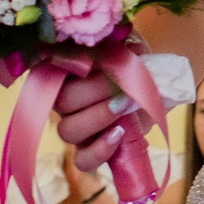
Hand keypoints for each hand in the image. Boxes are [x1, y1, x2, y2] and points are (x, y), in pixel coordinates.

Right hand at [47, 45, 149, 173]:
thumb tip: (121, 46)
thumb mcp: (126, 45)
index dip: (70, 67)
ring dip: (98, 118)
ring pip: (67, 131)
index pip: (47, 71)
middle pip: (61, 103)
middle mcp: (62, 101)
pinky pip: (83, 160)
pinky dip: (99, 150)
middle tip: (121, 85)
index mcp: (63, 72)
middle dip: (94, 92)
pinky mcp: (91, 150)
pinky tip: (119, 134)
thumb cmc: (134, 61)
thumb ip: (113, 43)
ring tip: (123, 106)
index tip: (99, 59)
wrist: (156, 87)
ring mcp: (75, 127)